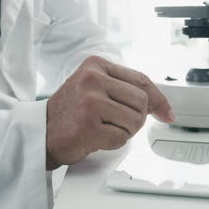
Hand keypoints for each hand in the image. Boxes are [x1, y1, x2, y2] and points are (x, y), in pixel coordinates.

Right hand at [46, 56, 173, 169]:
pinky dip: (113, 143)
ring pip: (135, 121)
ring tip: (103, 128)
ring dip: (124, 131)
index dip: (159, 99)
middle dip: (136, 118)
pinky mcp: (88, 126)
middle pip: (142, 101)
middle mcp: (92, 79)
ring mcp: (90, 102)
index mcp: (96, 65)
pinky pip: (122, 138)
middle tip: (116, 123)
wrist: (41, 132)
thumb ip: (124, 90)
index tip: (167, 113)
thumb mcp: (95, 87)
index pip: (141, 80)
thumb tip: (160, 106)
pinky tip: (96, 137)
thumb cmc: (71, 112)